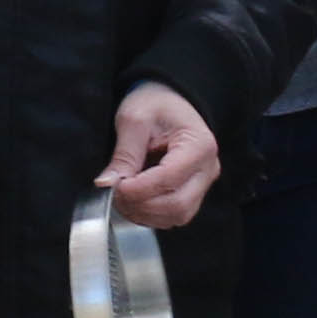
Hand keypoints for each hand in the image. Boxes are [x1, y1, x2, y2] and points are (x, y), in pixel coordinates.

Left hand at [99, 81, 218, 228]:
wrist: (169, 102)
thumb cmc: (156, 104)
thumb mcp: (134, 119)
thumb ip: (124, 153)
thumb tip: (108, 184)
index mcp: (199, 144)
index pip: (170, 177)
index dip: (139, 189)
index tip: (115, 186)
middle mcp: (208, 168)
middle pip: (178, 204)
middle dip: (141, 205)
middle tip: (114, 193)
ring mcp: (202, 183)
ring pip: (177, 215)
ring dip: (144, 213)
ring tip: (121, 197)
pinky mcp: (193, 193)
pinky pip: (174, 215)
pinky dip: (151, 215)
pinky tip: (133, 200)